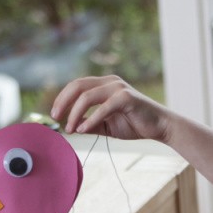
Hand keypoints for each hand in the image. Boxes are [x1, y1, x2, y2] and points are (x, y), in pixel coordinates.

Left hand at [51, 75, 171, 141]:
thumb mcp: (106, 125)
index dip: (62, 98)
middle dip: (63, 102)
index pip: (76, 85)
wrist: (159, 127)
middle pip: (78, 86)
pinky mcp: (126, 98)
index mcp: (104, 84)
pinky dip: (91, 119)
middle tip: (55, 118)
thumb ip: (89, 123)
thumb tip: (70, 127)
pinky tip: (82, 130)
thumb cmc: (134, 124)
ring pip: (87, 96)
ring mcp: (119, 88)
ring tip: (69, 129)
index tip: (54, 114)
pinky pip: (103, 108)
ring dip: (74, 113)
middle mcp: (110, 82)